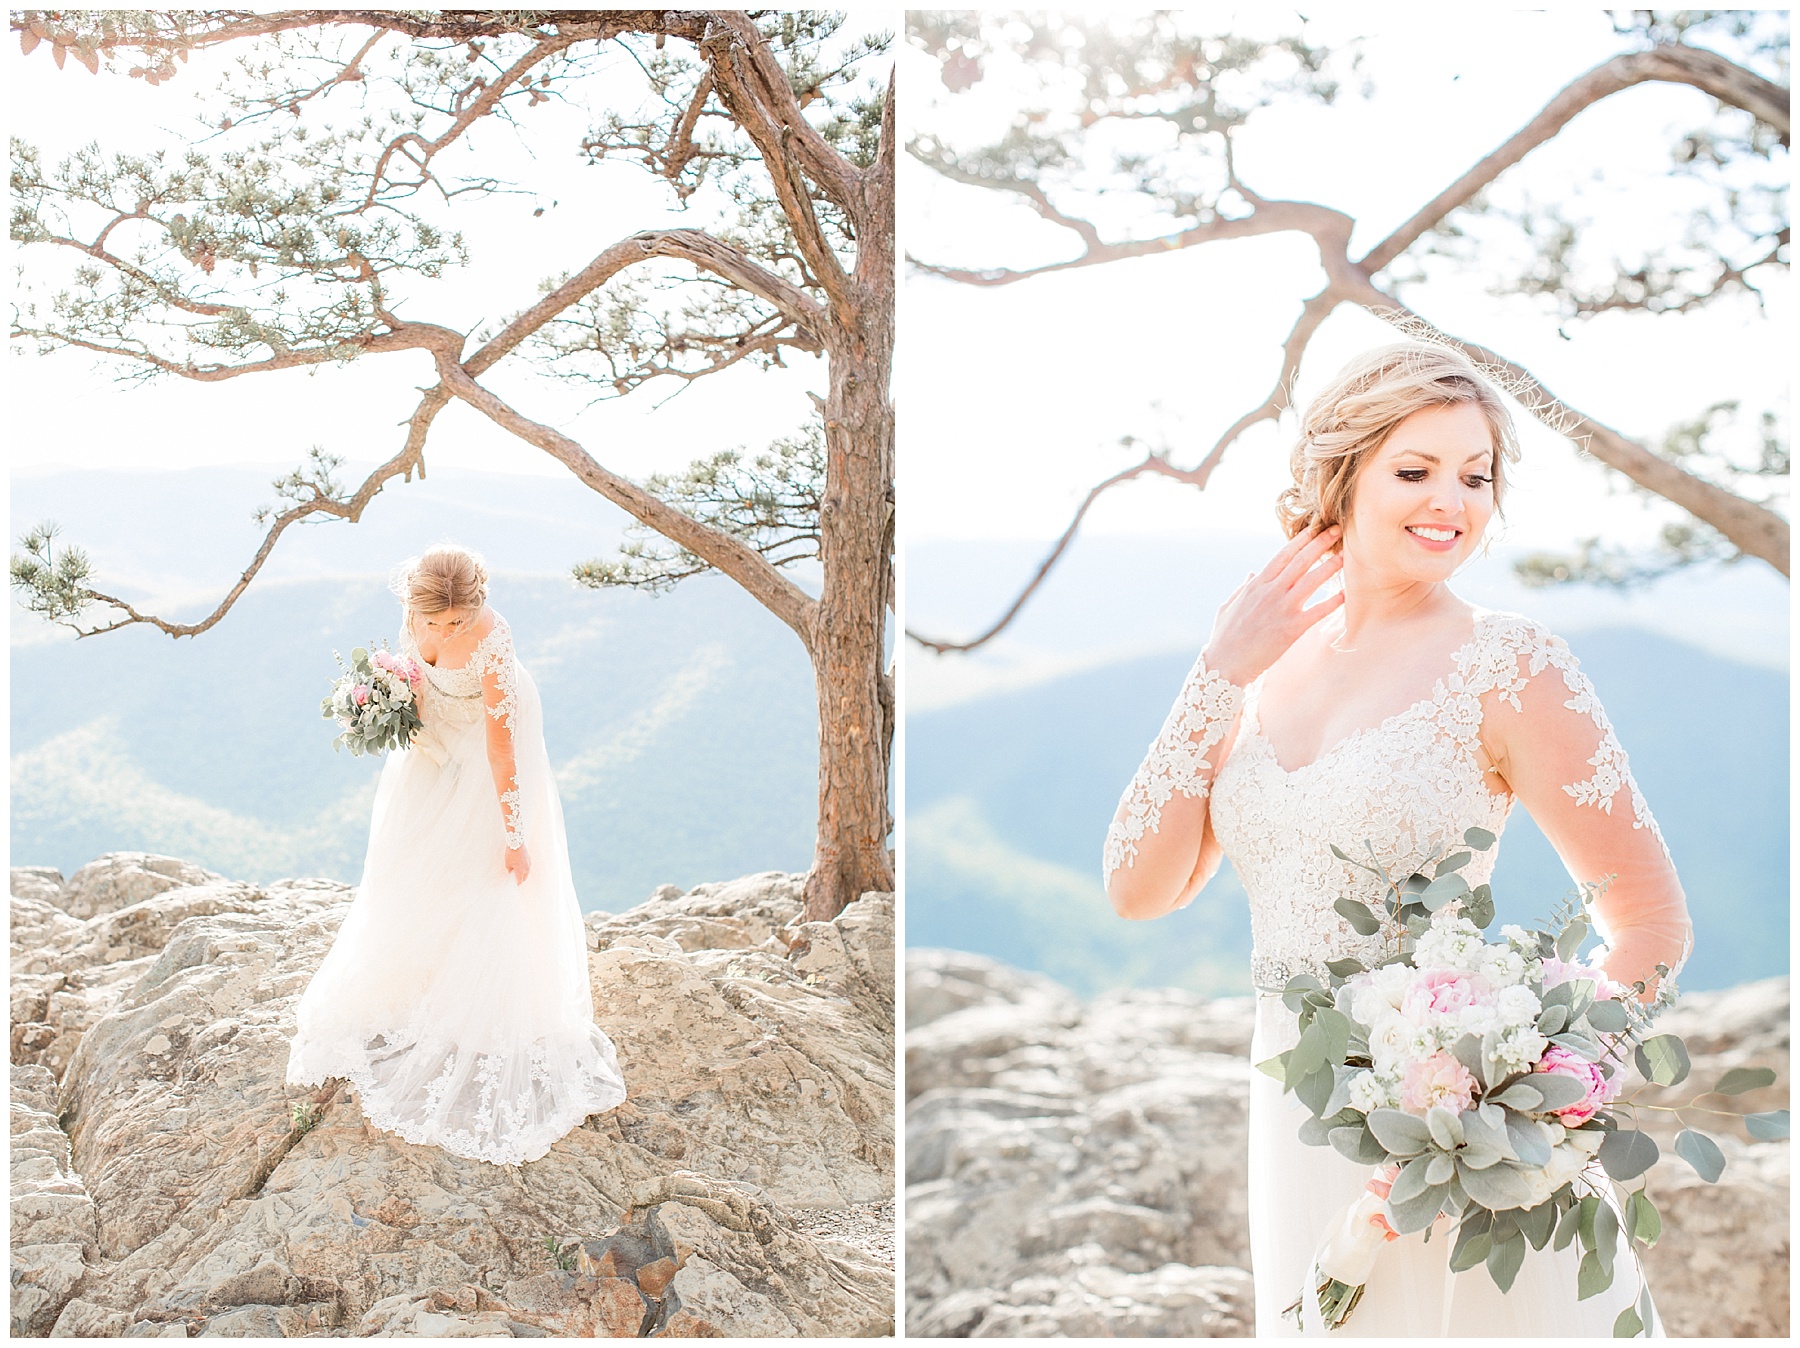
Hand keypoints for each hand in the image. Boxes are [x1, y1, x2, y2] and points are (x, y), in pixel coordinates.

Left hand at [505, 845, 531, 885]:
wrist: (516, 843)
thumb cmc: (511, 854)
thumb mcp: (507, 863)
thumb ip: (509, 870)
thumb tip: (511, 873)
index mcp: (520, 871)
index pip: (520, 881)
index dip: (517, 884)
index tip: (514, 885)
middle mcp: (526, 869)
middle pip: (524, 878)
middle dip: (520, 879)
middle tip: (515, 877)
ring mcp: (529, 864)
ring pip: (527, 872)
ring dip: (523, 873)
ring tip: (517, 870)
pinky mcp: (529, 859)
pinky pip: (528, 866)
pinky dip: (524, 867)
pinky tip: (520, 864)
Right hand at [1202, 524, 1344, 686]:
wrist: (1225, 664)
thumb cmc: (1224, 637)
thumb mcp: (1228, 606)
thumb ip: (1242, 588)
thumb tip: (1251, 573)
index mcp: (1256, 585)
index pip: (1282, 555)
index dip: (1300, 540)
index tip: (1315, 529)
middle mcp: (1270, 592)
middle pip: (1300, 561)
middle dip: (1319, 543)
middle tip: (1336, 530)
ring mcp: (1281, 609)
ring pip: (1311, 581)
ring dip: (1330, 566)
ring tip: (1345, 555)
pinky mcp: (1291, 628)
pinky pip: (1317, 611)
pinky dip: (1333, 601)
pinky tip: (1346, 594)